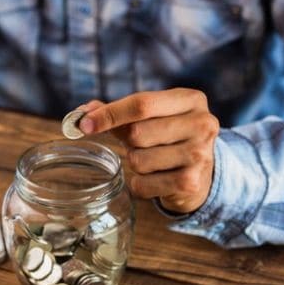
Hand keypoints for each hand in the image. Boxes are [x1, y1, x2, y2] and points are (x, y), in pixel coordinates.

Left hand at [78, 88, 218, 212]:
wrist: (201, 173)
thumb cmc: (168, 138)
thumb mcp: (151, 117)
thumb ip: (118, 112)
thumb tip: (82, 114)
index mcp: (190, 100)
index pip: (142, 104)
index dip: (109, 114)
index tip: (84, 124)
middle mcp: (201, 124)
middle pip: (137, 133)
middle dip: (128, 142)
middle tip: (140, 144)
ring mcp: (199, 155)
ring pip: (138, 160)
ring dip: (136, 164)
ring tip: (154, 162)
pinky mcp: (190, 183)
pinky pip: (143, 184)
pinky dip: (140, 184)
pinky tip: (157, 179)